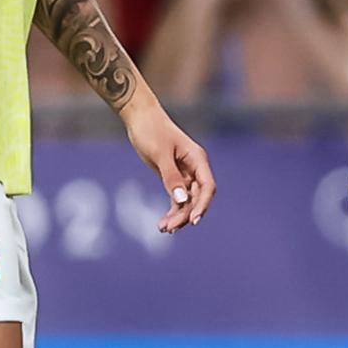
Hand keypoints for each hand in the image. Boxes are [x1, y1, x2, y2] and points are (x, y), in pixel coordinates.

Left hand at [125, 94, 216, 231]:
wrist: (139, 117)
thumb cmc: (151, 131)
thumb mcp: (160, 154)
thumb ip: (171, 178)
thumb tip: (182, 201)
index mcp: (197, 159)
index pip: (207, 187)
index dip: (202, 205)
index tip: (193, 221)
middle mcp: (195, 168)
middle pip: (197, 197)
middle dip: (185, 214)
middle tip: (170, 228)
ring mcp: (185, 173)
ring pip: (187, 201)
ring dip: (177, 216)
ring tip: (163, 229)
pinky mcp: (173, 176)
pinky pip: (177, 198)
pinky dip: (172, 210)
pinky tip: (163, 223)